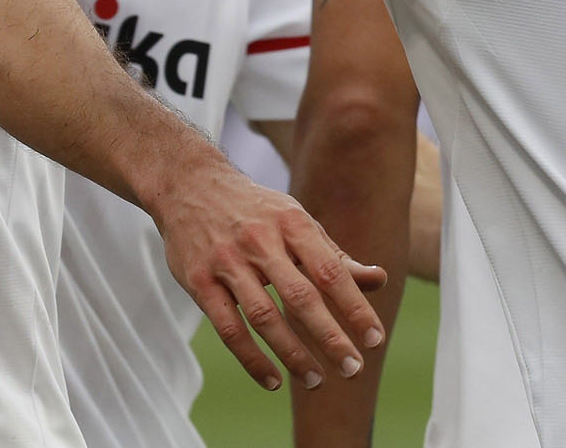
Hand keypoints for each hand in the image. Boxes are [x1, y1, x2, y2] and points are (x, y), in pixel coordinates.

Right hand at [154, 158, 388, 391]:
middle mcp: (259, 240)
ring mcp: (226, 260)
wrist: (187, 184)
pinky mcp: (198, 280)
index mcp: (291, 222)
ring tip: (316, 381)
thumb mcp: (296, 221)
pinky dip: (251, 359)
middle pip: (300, 296)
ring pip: (263, 316)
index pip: (330, 271)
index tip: (375, 339)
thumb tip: (378, 280)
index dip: (355, 307)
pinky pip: (228, 328)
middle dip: (330, 337)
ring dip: (292, 354)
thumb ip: (334, 255)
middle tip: (353, 369)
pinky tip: (272, 380)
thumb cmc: (254, 210)